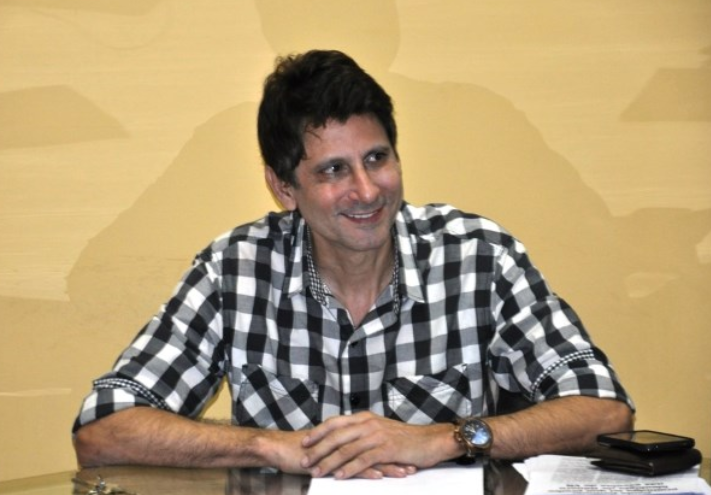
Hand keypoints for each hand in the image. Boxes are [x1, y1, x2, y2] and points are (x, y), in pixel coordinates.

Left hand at [300, 412, 456, 478]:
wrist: (430, 441)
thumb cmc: (404, 439)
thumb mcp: (380, 430)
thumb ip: (362, 433)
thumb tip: (342, 441)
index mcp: (365, 418)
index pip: (335, 422)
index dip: (318, 432)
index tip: (304, 442)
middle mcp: (368, 424)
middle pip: (337, 436)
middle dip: (318, 449)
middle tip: (304, 461)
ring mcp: (377, 436)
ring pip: (347, 449)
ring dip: (330, 461)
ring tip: (317, 472)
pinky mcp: (387, 449)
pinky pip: (363, 460)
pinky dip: (349, 469)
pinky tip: (339, 476)